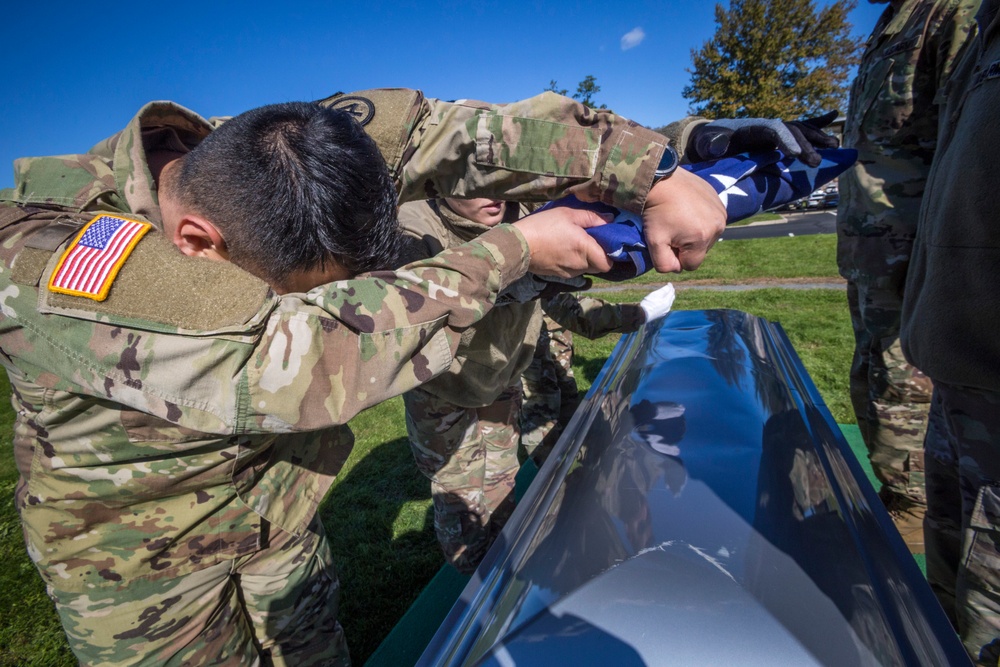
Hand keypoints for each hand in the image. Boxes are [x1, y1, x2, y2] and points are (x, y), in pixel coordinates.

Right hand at [513, 207, 613, 277]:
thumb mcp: (568, 214)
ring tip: (575, 243)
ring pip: (585, 268)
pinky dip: (573, 262)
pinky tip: (563, 249)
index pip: (609, 263)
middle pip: (598, 266)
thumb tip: (610, 219)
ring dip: (585, 258)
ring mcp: (568, 272)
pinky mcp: (558, 275)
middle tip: (591, 239)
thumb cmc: (543, 226)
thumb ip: (592, 217)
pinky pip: (573, 270)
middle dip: (598, 255)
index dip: (611, 255)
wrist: (517, 245)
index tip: (606, 242)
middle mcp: (579, 265)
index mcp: (585, 249)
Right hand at [639, 283, 675, 321]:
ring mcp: (665, 311)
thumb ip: (663, 290)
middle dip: (670, 292)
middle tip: (667, 288)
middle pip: (671, 298)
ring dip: (668, 297)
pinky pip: (665, 307)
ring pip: (669, 302)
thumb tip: (669, 286)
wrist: (642, 315)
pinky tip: (661, 301)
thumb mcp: (655, 294)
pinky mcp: (661, 314)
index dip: (670, 286)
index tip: (668, 283)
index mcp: (667, 302)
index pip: (671, 292)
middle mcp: (668, 307)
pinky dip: (665, 302)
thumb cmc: (648, 303)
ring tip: (665, 294)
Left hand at [641, 168, 725, 272]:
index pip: (691, 265)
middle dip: (687, 245)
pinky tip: (687, 209)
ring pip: (707, 236)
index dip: (676, 257)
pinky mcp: (720, 202)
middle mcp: (718, 227)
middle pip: (701, 251)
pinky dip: (700, 218)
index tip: (667, 241)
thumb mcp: (654, 242)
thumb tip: (677, 269)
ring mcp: (721, 213)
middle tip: (672, 228)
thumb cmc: (656, 212)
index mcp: (702, 239)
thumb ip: (664, 264)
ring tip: (680, 218)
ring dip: (695, 232)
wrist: (661, 179)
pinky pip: (711, 220)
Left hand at [687, 111, 839, 166]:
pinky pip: (800, 127)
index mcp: (751, 127)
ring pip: (800, 129)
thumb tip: (717, 145)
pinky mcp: (777, 136)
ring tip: (834, 146)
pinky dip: (817, 122)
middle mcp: (766, 125)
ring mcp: (773, 129)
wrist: (709, 137)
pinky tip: (834, 114)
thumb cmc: (708, 142)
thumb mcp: (707, 143)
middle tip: (815, 162)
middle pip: (791, 130)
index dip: (786, 140)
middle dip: (806, 144)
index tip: (797, 154)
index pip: (773, 130)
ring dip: (817, 136)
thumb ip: (712, 144)